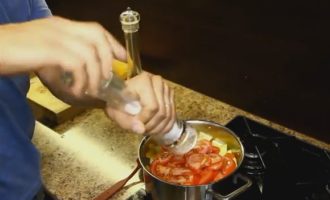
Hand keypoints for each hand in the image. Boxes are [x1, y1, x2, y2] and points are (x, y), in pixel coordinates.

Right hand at [0, 16, 125, 97]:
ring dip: (94, 75)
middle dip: (107, 60)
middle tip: (106, 79)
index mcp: (61, 25)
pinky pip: (76, 65)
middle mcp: (61, 27)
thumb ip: (62, 57)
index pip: (95, 29)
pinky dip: (80, 81)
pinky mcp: (49, 50)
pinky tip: (74, 91)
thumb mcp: (42, 51)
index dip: (113, 44)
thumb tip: (80, 74)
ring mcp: (55, 37)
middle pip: (97, 36)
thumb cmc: (13, 53)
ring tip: (89, 90)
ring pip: (90, 53)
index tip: (123, 58)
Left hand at [105, 72, 175, 134]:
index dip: (145, 121)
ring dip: (159, 127)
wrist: (123, 94)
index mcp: (143, 81)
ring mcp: (165, 87)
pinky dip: (166, 125)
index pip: (152, 107)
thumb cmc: (117, 102)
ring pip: (168, 114)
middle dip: (152, 126)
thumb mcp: (116, 112)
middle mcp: (157, 81)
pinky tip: (157, 129)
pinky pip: (173, 113)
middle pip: (162, 111)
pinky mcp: (170, 94)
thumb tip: (141, 129)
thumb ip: (126, 122)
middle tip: (142, 131)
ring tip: (148, 131)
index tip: (135, 126)